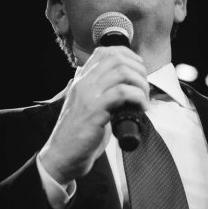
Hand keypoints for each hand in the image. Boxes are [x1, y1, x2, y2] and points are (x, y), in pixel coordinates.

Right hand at [38, 46, 148, 184]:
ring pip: (122, 72)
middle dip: (139, 70)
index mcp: (81, 80)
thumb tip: (124, 88)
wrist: (62, 156)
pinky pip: (122, 93)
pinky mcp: (94, 110)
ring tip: (144, 99)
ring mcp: (88, 95)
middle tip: (145, 88)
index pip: (105, 52)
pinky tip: (141, 108)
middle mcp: (83, 83)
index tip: (139, 71)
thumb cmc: (78, 136)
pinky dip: (137, 98)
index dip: (128, 56)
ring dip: (141, 84)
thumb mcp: (87, 107)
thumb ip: (99, 94)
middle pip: (117, 58)